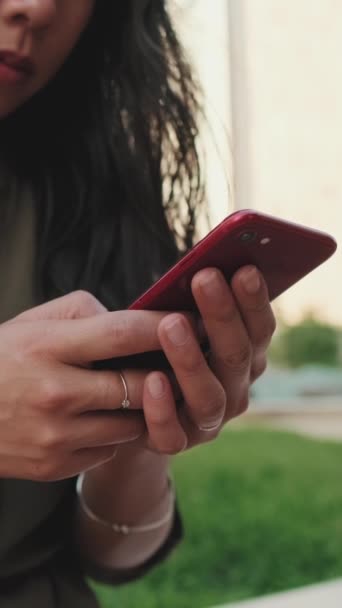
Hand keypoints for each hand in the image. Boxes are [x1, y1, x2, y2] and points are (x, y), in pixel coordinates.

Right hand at [0, 291, 171, 480]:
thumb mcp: (31, 323)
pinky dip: (113, 434)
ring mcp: (55, 436)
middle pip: (139, 384)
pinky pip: (110, 450)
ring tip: (134, 390)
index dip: (164, 325)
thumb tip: (134, 322)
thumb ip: (83, 313)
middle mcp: (54, 393)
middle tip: (182, 361)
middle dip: (167, 372)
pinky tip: (98, 419)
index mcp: (46, 347)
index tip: (194, 320)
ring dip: (141, 407)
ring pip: (132, 423)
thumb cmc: (0, 359)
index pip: (122, 333)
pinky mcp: (55, 466)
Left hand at [142, 266, 275, 452]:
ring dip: (191, 359)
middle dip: (222, 316)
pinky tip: (152, 380)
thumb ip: (179, 302)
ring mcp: (207, 420)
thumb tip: (188, 268)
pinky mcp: (176, 442)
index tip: (244, 269)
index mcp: (241, 356)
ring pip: (210, 396)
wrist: (129, 409)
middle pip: (237, 356)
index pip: (258, 329)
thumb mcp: (167, 322)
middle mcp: (233, 389)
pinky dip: (163, 408)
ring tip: (170, 323)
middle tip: (205, 279)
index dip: (253, 301)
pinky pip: (172, 434)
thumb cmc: (152, 351)